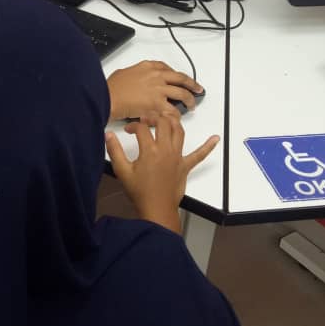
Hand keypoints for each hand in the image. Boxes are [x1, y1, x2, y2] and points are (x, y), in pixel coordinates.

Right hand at [104, 110, 218, 232]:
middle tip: (146, 119)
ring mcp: (177, 157)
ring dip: (174, 121)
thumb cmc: (139, 192)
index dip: (134, 125)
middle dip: (154, 116)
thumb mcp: (122, 171)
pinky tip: (216, 139)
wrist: (156, 209)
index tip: (128, 130)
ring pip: (179, 131)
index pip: (142, 128)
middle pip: (163, 123)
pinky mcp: (185, 166)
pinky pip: (199, 155)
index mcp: (150, 150)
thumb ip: (114, 151)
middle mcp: (166, 150)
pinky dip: (208, 146)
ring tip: (167, 117)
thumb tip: (108, 134)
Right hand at [106, 60, 201, 120]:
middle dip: (191, 84)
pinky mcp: (158, 104)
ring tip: (192, 105)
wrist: (107, 98)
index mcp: (147, 67)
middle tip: (196, 88)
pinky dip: (177, 115)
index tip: (178, 78)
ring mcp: (159, 89)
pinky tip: (178, 118)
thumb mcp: (121, 74)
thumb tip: (132, 80)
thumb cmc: (110, 89)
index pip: (166, 68)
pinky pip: (173, 110)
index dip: (175, 74)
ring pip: (182, 93)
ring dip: (190, 99)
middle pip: (180, 78)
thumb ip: (132, 75)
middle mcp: (156, 75)